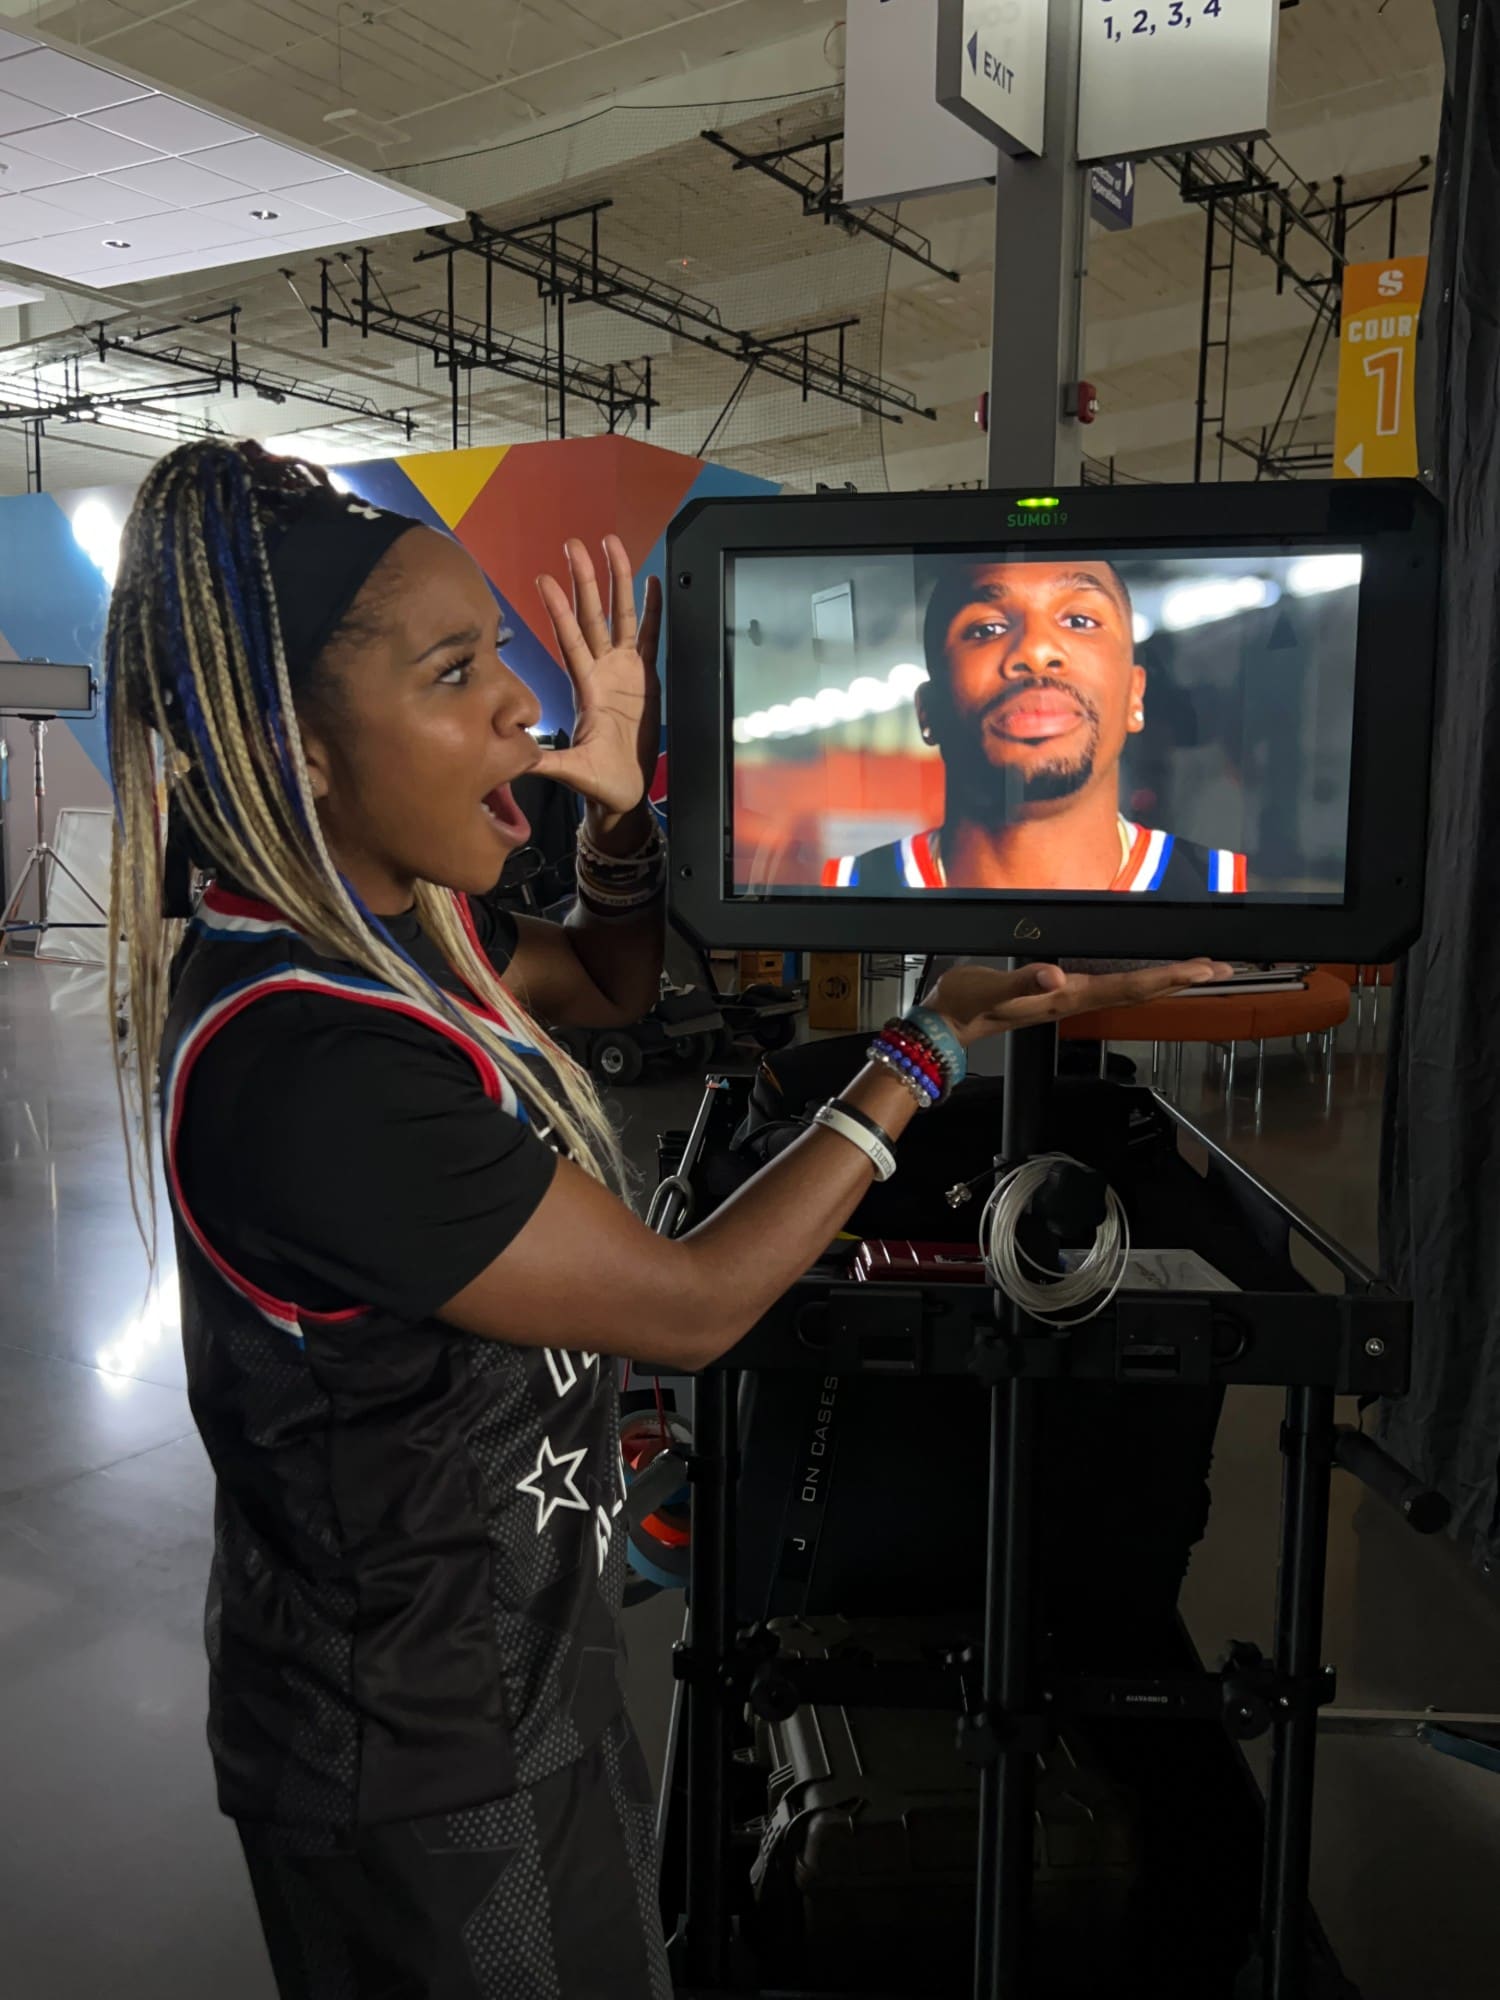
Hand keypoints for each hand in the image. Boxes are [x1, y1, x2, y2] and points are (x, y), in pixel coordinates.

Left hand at [535, 536, 662, 819]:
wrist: (622, 792)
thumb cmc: (596, 782)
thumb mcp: (570, 771)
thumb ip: (548, 762)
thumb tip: (519, 757)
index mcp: (584, 687)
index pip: (569, 640)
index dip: (559, 611)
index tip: (544, 580)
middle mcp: (602, 671)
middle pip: (593, 615)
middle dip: (585, 579)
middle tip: (575, 543)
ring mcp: (625, 671)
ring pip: (621, 617)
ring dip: (617, 581)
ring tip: (613, 545)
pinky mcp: (648, 679)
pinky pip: (650, 637)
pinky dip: (653, 610)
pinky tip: (655, 582)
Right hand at [925, 959, 1234, 1049]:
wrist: (950, 1023)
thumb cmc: (968, 1002)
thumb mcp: (990, 988)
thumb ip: (1022, 982)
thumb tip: (1056, 977)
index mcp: (1066, 998)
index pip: (1126, 987)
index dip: (1165, 979)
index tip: (1201, 970)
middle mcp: (1076, 1000)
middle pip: (1140, 992)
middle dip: (1182, 980)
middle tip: (1222, 969)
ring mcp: (1071, 1000)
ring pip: (1131, 991)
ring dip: (1168, 982)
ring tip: (1201, 972)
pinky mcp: (1064, 995)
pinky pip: (1114, 988)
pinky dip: (1142, 981)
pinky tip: (1152, 977)